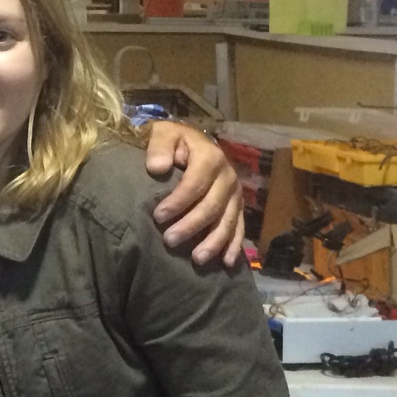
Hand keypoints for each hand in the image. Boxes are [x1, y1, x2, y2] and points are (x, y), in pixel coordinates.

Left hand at [144, 122, 244, 267]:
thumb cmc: (173, 141)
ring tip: (196, 259)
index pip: (195, 183)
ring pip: (227, 221)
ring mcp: (235, 194)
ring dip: (213, 242)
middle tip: (169, 241)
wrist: (190, 142)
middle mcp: (228, 176)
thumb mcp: (163, 133)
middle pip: (212, 206)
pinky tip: (226, 263)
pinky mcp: (237, 206)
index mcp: (210, 157)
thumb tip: (156, 168)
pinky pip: (239, 228)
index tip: (158, 217)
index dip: (178, 201)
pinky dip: (233, 246)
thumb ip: (159, 146)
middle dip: (191, 226)